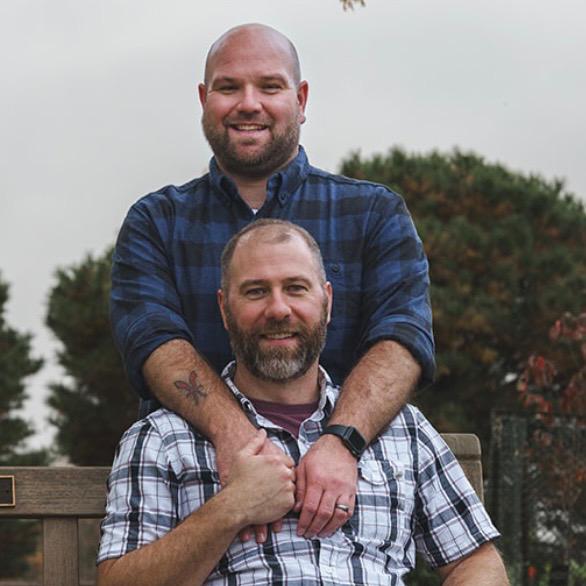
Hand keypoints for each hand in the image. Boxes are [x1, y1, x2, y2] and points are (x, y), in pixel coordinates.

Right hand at [215, 427, 289, 542]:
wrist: (234, 505)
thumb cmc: (237, 481)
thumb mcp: (242, 456)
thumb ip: (255, 441)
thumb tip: (262, 431)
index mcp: (275, 460)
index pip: (288, 461)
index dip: (281, 467)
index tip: (272, 473)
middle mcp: (284, 473)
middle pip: (291, 474)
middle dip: (284, 478)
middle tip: (271, 485)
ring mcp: (287, 488)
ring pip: (292, 487)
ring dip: (285, 490)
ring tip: (270, 494)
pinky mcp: (287, 504)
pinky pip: (290, 501)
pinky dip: (284, 502)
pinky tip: (271, 502)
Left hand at [295, 434, 357, 537]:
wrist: (340, 444)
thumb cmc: (318, 454)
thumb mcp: (303, 466)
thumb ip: (300, 488)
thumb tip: (296, 509)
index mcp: (317, 479)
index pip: (310, 507)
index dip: (304, 522)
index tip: (299, 530)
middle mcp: (332, 486)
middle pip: (323, 514)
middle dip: (314, 528)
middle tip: (307, 534)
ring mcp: (344, 489)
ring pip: (338, 516)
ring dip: (328, 528)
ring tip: (319, 534)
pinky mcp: (352, 491)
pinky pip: (348, 511)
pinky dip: (340, 522)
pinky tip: (332, 526)